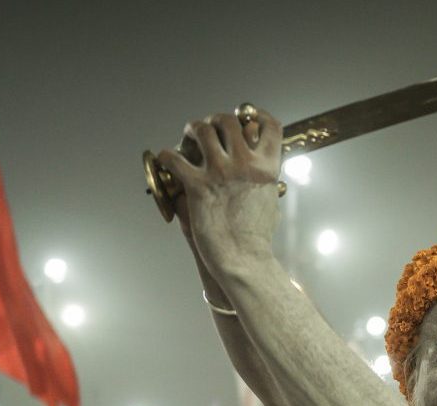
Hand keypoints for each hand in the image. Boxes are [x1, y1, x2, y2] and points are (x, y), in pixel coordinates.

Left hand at [157, 107, 283, 279]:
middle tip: (208, 127)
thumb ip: (263, 179)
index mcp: (267, 167)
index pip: (269, 125)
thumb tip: (261, 169)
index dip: (257, 114)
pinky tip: (167, 159)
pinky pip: (174, 158)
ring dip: (191, 129)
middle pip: (229, 121)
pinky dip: (167, 155)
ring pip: (201, 131)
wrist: (242, 259)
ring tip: (188, 136)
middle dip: (215, 120)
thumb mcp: (269, 200)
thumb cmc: (256, 237)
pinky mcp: (197, 186)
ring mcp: (220, 173)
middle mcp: (245, 164)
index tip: (246, 116)